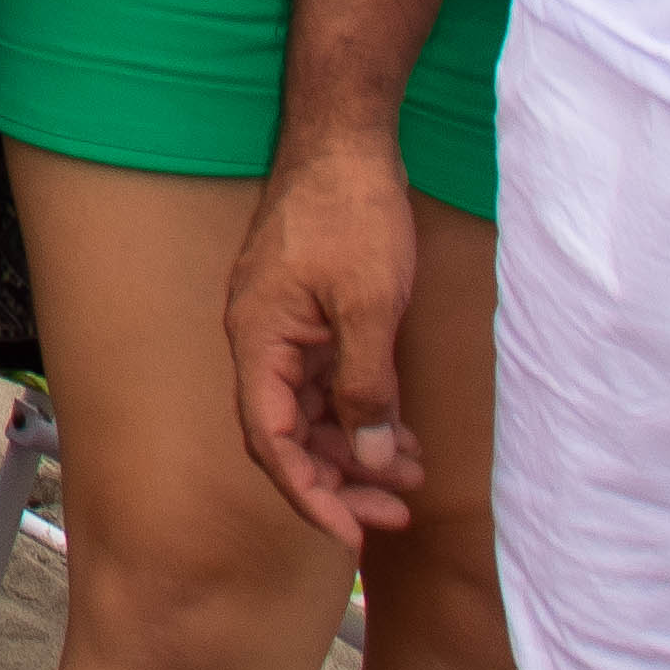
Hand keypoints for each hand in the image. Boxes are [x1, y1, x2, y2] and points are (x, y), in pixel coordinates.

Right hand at [228, 139, 432, 548]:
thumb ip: (366, 386)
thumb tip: (368, 455)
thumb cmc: (351, 211)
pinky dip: (360, 410)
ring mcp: (283, 324)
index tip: (352, 533)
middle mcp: (260, 338)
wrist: (345, 136)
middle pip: (288, 432)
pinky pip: (326, 380)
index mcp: (258, 339)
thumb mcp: (369, 306)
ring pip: (310, 409)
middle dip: (339, 479)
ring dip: (355, 447)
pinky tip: (402, 431)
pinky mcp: (307, 311)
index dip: (310, 493)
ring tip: (411, 475)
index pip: (271, 439)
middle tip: (395, 515)